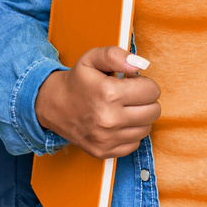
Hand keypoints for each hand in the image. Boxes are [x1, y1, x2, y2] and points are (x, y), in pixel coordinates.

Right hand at [35, 46, 160, 158]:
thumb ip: (116, 55)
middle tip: (130, 96)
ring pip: (146, 128)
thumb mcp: (92, 59)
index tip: (132, 83)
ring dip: (139, 117)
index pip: (152, 91)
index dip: (145, 83)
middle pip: (153, 111)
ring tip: (124, 109)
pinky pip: (135, 144)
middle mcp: (109, 119)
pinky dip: (130, 133)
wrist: (52, 105)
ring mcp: (107, 138)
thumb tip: (140, 64)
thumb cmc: (76, 81)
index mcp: (108, 93)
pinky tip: (118, 123)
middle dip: (146, 100)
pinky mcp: (104, 151)